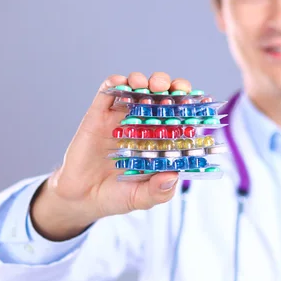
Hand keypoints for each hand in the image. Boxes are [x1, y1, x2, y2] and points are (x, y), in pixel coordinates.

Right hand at [31, 72, 191, 240]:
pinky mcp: (97, 116)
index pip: (181, 118)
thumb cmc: (117, 196)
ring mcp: (121, 118)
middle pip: (162, 97)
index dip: (191, 107)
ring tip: (147, 86)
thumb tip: (173, 177)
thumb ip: (158, 191)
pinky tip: (122, 83)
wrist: (81, 198)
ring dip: (144, 82)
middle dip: (171, 87)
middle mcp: (144, 125)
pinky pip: (107, 93)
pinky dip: (115, 83)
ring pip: (137, 90)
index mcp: (161, 141)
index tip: (200, 101)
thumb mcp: (141, 198)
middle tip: (173, 89)